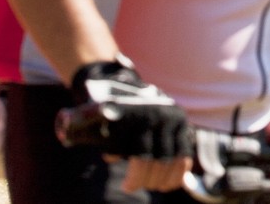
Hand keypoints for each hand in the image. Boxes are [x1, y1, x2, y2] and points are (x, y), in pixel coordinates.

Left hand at [58, 58, 192, 190]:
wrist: (115, 82)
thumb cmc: (98, 110)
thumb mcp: (89, 120)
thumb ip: (85, 132)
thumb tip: (101, 152)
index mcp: (135, 116)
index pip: (140, 157)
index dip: (135, 177)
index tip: (127, 187)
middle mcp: (155, 114)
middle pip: (158, 160)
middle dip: (148, 179)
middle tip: (136, 186)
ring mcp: (170, 116)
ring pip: (173, 157)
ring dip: (164, 178)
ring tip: (155, 186)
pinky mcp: (180, 120)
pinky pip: (183, 150)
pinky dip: (180, 169)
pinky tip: (172, 183)